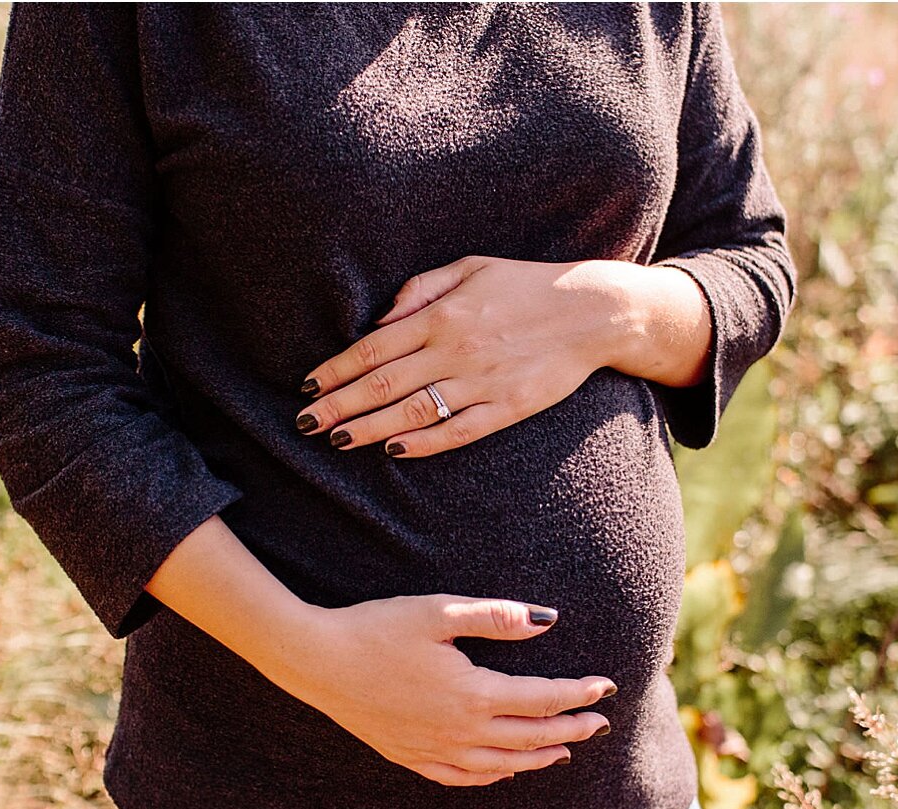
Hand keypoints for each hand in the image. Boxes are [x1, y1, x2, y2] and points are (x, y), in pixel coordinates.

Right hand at [279, 594, 613, 786]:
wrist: (317, 661)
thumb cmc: (376, 628)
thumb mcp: (438, 611)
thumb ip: (496, 617)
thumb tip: (547, 620)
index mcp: (472, 693)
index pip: (541, 699)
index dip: (577, 694)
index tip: (605, 688)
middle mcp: (460, 730)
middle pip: (531, 737)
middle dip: (571, 730)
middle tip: (600, 725)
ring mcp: (435, 749)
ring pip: (502, 764)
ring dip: (538, 758)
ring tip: (564, 752)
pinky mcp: (410, 757)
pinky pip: (463, 777)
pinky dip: (492, 776)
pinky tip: (504, 771)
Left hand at [296, 255, 627, 459]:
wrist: (591, 311)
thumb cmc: (526, 286)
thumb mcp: (471, 267)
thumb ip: (421, 290)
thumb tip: (379, 323)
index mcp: (441, 314)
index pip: (373, 348)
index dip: (336, 370)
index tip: (308, 387)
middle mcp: (454, 349)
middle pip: (381, 383)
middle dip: (338, 406)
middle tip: (305, 425)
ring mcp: (479, 382)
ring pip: (411, 411)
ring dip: (369, 429)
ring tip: (338, 441)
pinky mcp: (505, 408)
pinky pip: (456, 431)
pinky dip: (423, 442)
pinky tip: (394, 451)